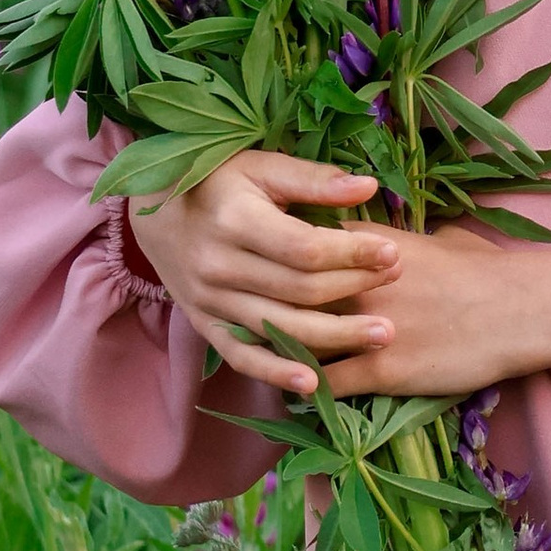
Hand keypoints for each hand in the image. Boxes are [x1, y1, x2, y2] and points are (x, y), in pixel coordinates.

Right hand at [131, 152, 402, 401]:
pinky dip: (277, 374)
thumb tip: (369, 187)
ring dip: (335, 337)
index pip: (304, 249)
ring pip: (280, 328)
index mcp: (235, 222)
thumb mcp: (261, 166)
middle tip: (397, 283)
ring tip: (384, 335)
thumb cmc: (217, 181)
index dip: (352, 253)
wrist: (153, 211)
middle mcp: (219, 267)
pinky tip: (313, 384)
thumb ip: (313, 180)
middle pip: (299, 290)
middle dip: (354, 288)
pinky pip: (243, 357)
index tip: (392, 252)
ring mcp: (210, 302)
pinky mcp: (206, 326)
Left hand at [131, 154, 550, 402]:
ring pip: (298, 339)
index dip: (271, 253)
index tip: (244, 255)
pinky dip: (304, 393)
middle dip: (253, 296)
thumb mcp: (436, 240)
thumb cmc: (485, 269)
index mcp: (368, 248)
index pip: (304, 246)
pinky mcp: (381, 371)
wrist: (520, 309)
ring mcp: (366, 330)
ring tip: (240, 351)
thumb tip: (371, 231)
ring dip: (269, 348)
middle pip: (288, 291)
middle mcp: (357, 285)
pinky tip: (288, 398)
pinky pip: (327, 386)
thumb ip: (392, 239)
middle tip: (220, 299)